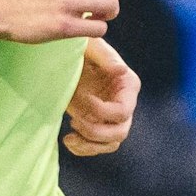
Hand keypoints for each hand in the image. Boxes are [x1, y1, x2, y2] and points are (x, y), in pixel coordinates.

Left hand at [64, 37, 138, 155]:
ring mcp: (111, 117)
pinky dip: (83, 149)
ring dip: (90, 145)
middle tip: (75, 121)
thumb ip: (106, 57)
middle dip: (96, 132)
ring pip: (111, 144)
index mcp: (128, 85)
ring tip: (70, 136)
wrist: (67, 56)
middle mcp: (124, 103)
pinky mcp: (98, 124)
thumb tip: (121, 71)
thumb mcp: (91, 46)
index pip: (122, 111)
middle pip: (120, 132)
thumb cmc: (82, 46)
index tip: (83, 98)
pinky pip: (98, 146)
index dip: (102, 111)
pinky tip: (68, 140)